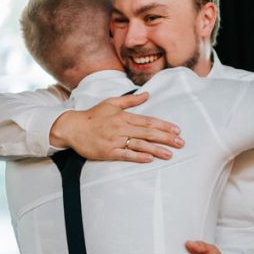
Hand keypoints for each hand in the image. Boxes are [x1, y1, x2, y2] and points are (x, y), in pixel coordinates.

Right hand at [50, 92, 183, 161]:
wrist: (72, 128)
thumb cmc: (93, 116)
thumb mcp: (111, 103)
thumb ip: (130, 100)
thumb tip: (147, 95)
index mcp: (124, 116)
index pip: (148, 121)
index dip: (164, 126)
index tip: (177, 130)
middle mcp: (121, 128)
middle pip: (148, 133)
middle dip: (166, 138)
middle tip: (181, 143)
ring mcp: (115, 140)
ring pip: (139, 145)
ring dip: (156, 150)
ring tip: (170, 154)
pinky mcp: (108, 152)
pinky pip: (125, 154)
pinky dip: (138, 156)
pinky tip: (149, 159)